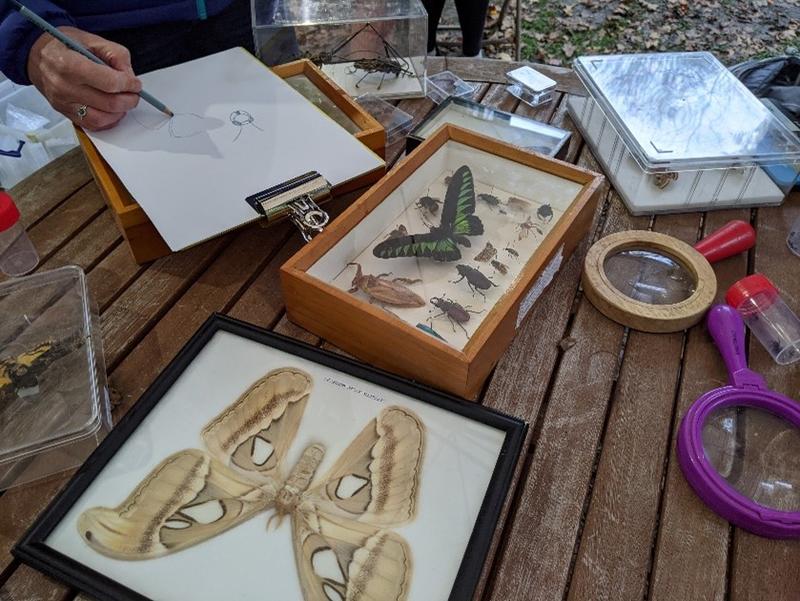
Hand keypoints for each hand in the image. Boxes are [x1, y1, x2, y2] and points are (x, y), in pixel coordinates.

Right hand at [27, 27, 141, 130]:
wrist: (37, 56)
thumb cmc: (63, 46)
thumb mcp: (91, 39)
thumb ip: (115, 54)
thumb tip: (130, 75)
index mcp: (69, 64)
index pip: (109, 83)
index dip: (129, 84)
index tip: (135, 83)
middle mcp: (64, 86)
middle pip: (109, 104)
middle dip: (129, 100)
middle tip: (134, 93)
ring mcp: (64, 103)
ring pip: (102, 119)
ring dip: (120, 113)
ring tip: (124, 102)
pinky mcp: (65, 113)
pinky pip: (93, 125)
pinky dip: (108, 120)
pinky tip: (112, 110)